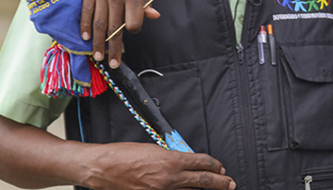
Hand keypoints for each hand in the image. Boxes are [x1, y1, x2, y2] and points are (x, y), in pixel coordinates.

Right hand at [81, 0, 156, 67]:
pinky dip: (85, 25)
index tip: (132, 31)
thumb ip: (147, 1)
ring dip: (97, 42)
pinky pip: (86, 10)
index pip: (133, 22)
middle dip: (113, 48)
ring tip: (97, 57)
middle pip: (114, 27)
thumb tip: (152, 17)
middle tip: (111, 65)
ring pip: (98, 22)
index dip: (134, 30)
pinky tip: (85, 37)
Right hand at [83, 142, 233, 189]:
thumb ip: (172, 157)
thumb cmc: (124, 154)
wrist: (103, 168)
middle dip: (220, 182)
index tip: (220, 167)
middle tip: (230, 183)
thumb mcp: (153, 149)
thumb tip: (186, 162)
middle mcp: (169, 178)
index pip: (201, 162)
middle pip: (203, 181)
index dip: (214, 165)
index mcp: (170, 160)